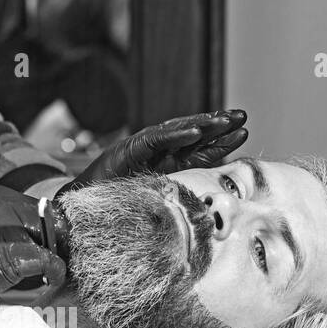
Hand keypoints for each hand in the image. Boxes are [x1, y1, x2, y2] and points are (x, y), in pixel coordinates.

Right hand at [57, 108, 248, 196]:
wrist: (82, 211)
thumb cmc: (117, 211)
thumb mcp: (158, 205)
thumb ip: (179, 200)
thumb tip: (208, 212)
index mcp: (165, 165)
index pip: (198, 150)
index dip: (220, 142)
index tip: (244, 133)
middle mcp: (156, 152)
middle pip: (191, 135)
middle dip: (217, 124)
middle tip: (243, 115)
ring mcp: (142, 148)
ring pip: (176, 131)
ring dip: (202, 124)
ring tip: (226, 120)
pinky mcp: (128, 148)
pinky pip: (156, 139)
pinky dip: (176, 135)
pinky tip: (196, 132)